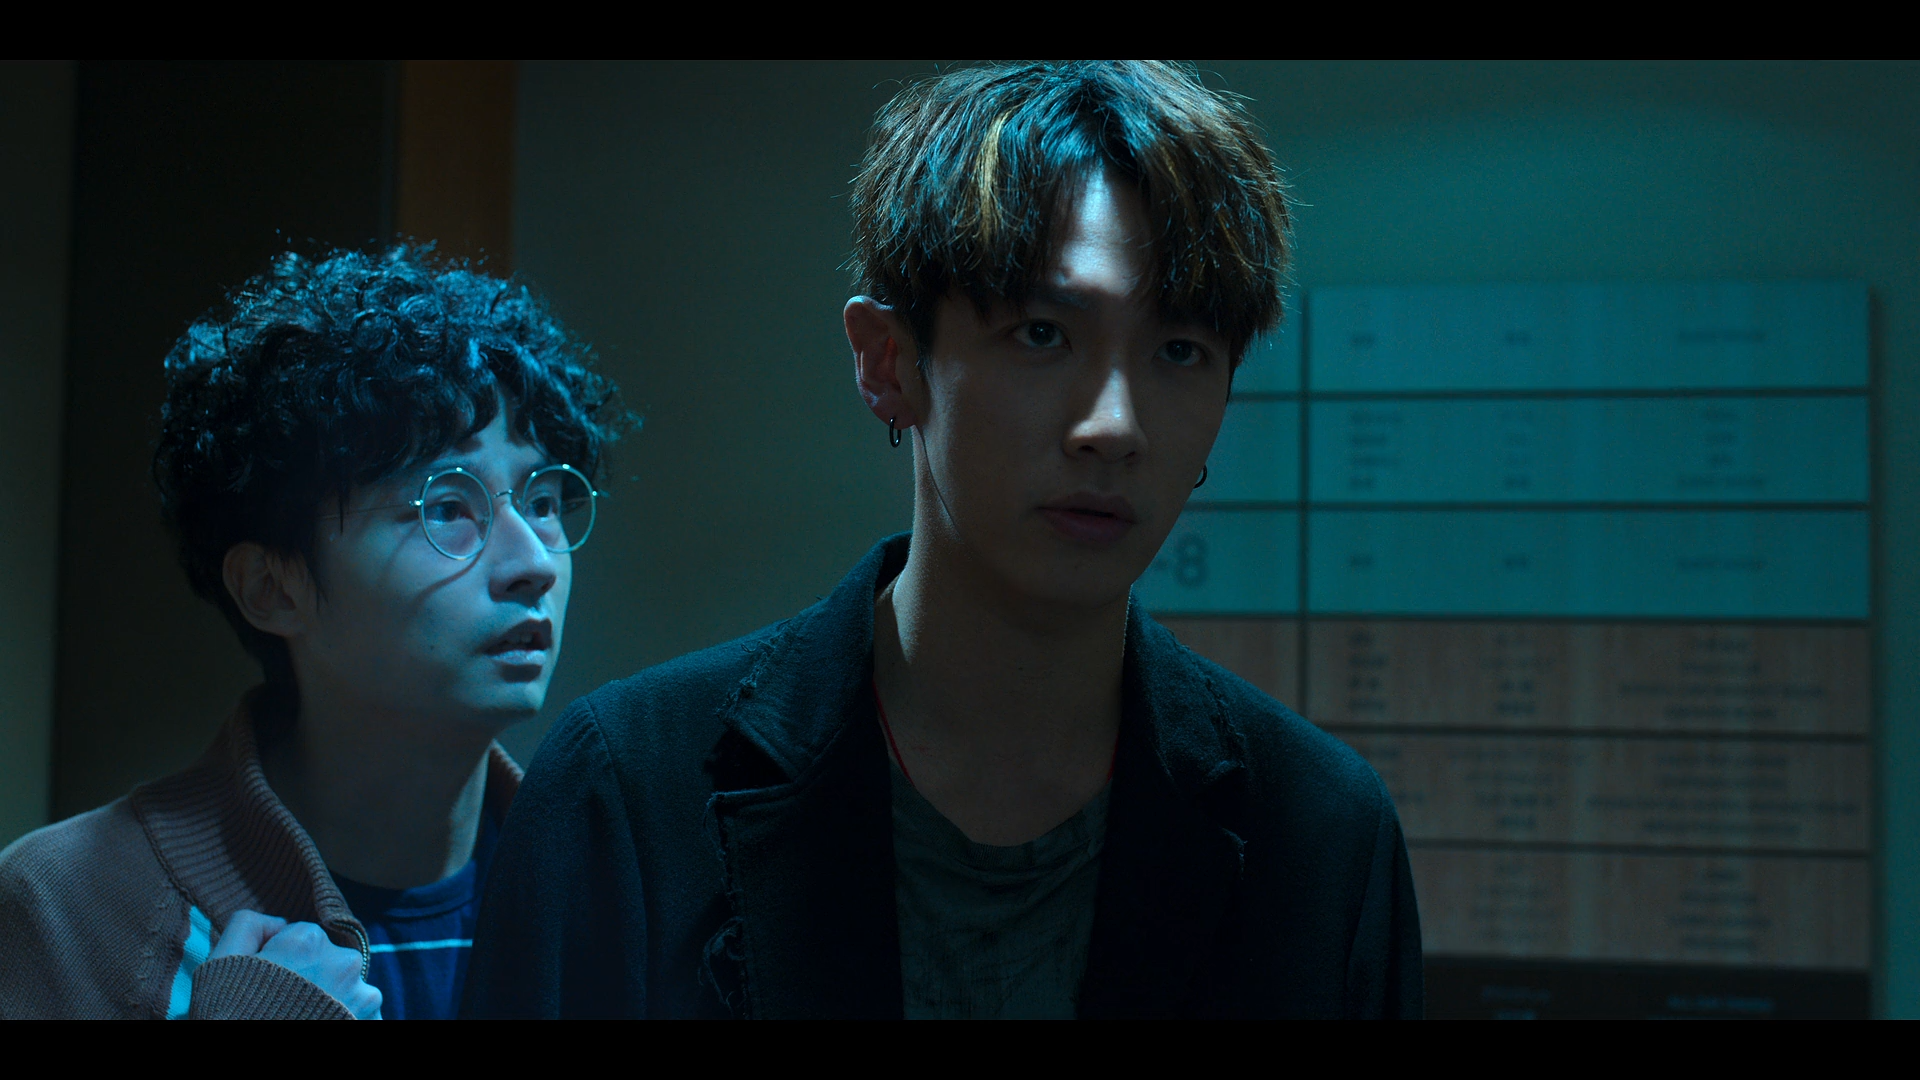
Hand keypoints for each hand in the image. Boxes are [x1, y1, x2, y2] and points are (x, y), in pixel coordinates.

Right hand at [209, 909, 382, 1019]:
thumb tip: (279, 923)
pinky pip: (364, 1009)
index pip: (300, 937)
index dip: (281, 959)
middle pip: (326, 959)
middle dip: (310, 975)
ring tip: (303, 1017)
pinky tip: (323, 1022)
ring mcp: (361, 991)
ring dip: (332, 996)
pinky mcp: (370, 1016)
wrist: (248, 1059)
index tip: (268, 982)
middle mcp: (343, 960)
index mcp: (307, 940)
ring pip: (347, 983)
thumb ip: (249, 925)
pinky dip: (348, 1015)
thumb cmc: (231, 1012)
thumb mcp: (223, 960)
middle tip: (284, 1003)